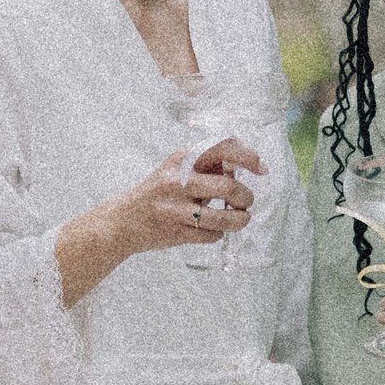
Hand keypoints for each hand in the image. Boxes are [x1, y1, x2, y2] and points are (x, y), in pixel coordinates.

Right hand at [103, 139, 264, 259]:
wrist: (122, 222)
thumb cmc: (158, 193)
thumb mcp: (176, 170)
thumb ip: (206, 166)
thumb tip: (241, 166)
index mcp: (180, 160)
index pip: (222, 149)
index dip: (248, 158)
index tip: (262, 169)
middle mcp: (176, 182)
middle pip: (228, 187)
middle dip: (246, 197)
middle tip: (246, 202)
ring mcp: (175, 209)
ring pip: (223, 217)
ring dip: (240, 220)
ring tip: (241, 219)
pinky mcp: (175, 233)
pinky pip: (212, 235)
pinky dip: (219, 234)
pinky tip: (213, 230)